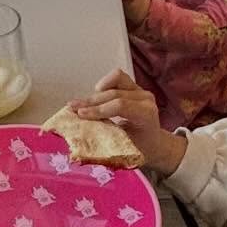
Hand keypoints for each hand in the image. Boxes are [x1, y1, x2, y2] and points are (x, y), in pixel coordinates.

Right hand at [69, 69, 185, 176]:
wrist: (153, 142)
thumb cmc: (140, 148)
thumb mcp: (124, 148)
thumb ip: (106, 139)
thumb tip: (81, 138)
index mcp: (146, 115)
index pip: (120, 106)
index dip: (98, 110)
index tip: (81, 115)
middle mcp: (145, 99)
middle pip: (113, 94)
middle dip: (91, 102)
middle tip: (72, 108)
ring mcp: (140, 90)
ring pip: (114, 81)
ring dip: (95, 93)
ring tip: (80, 103)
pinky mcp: (133, 86)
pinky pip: (116, 78)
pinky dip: (103, 85)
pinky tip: (95, 96)